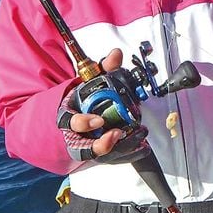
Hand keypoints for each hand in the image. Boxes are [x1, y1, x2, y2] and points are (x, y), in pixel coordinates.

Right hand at [57, 49, 149, 163]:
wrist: (75, 117)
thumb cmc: (82, 101)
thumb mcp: (90, 83)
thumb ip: (103, 69)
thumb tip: (116, 54)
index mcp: (69, 116)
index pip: (70, 122)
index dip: (82, 123)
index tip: (98, 120)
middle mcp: (75, 135)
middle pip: (83, 147)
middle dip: (101, 144)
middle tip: (117, 134)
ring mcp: (88, 147)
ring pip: (100, 155)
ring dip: (120, 148)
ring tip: (138, 137)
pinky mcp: (100, 154)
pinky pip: (114, 159)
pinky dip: (129, 154)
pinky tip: (143, 146)